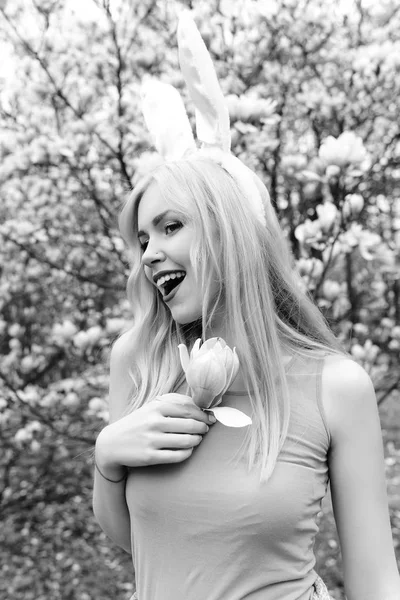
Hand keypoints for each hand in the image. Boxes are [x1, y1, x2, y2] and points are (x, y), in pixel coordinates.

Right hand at [95, 393, 214, 474]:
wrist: (111, 444)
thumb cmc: (138, 423)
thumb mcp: (151, 408)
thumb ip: (173, 403)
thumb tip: (201, 406)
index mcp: (156, 406)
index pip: (188, 408)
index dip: (203, 414)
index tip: (210, 417)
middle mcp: (154, 422)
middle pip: (190, 424)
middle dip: (203, 427)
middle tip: (206, 429)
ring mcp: (152, 440)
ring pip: (186, 441)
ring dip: (197, 440)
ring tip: (198, 439)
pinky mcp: (150, 456)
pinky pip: (177, 456)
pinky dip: (188, 453)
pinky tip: (189, 450)